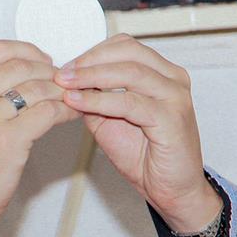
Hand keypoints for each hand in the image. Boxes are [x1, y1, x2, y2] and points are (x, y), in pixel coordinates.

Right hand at [0, 41, 78, 236]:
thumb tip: (26, 67)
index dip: (27, 51)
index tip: (43, 61)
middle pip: (20, 65)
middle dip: (49, 71)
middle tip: (63, 82)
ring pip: (37, 88)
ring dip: (61, 91)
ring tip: (71, 99)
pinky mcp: (7, 140)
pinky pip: (46, 113)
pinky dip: (64, 110)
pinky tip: (69, 114)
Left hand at [54, 34, 221, 236]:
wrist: (169, 190)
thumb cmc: (145, 157)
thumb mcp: (109, 119)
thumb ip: (94, 97)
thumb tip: (68, 82)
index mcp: (161, 74)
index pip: (125, 46)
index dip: (92, 53)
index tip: (67, 67)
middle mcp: (173, 79)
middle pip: (128, 52)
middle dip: (89, 61)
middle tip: (62, 74)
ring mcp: (175, 97)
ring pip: (129, 72)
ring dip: (91, 76)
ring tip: (65, 85)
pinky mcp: (171, 119)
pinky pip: (130, 102)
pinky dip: (100, 99)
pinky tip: (79, 102)